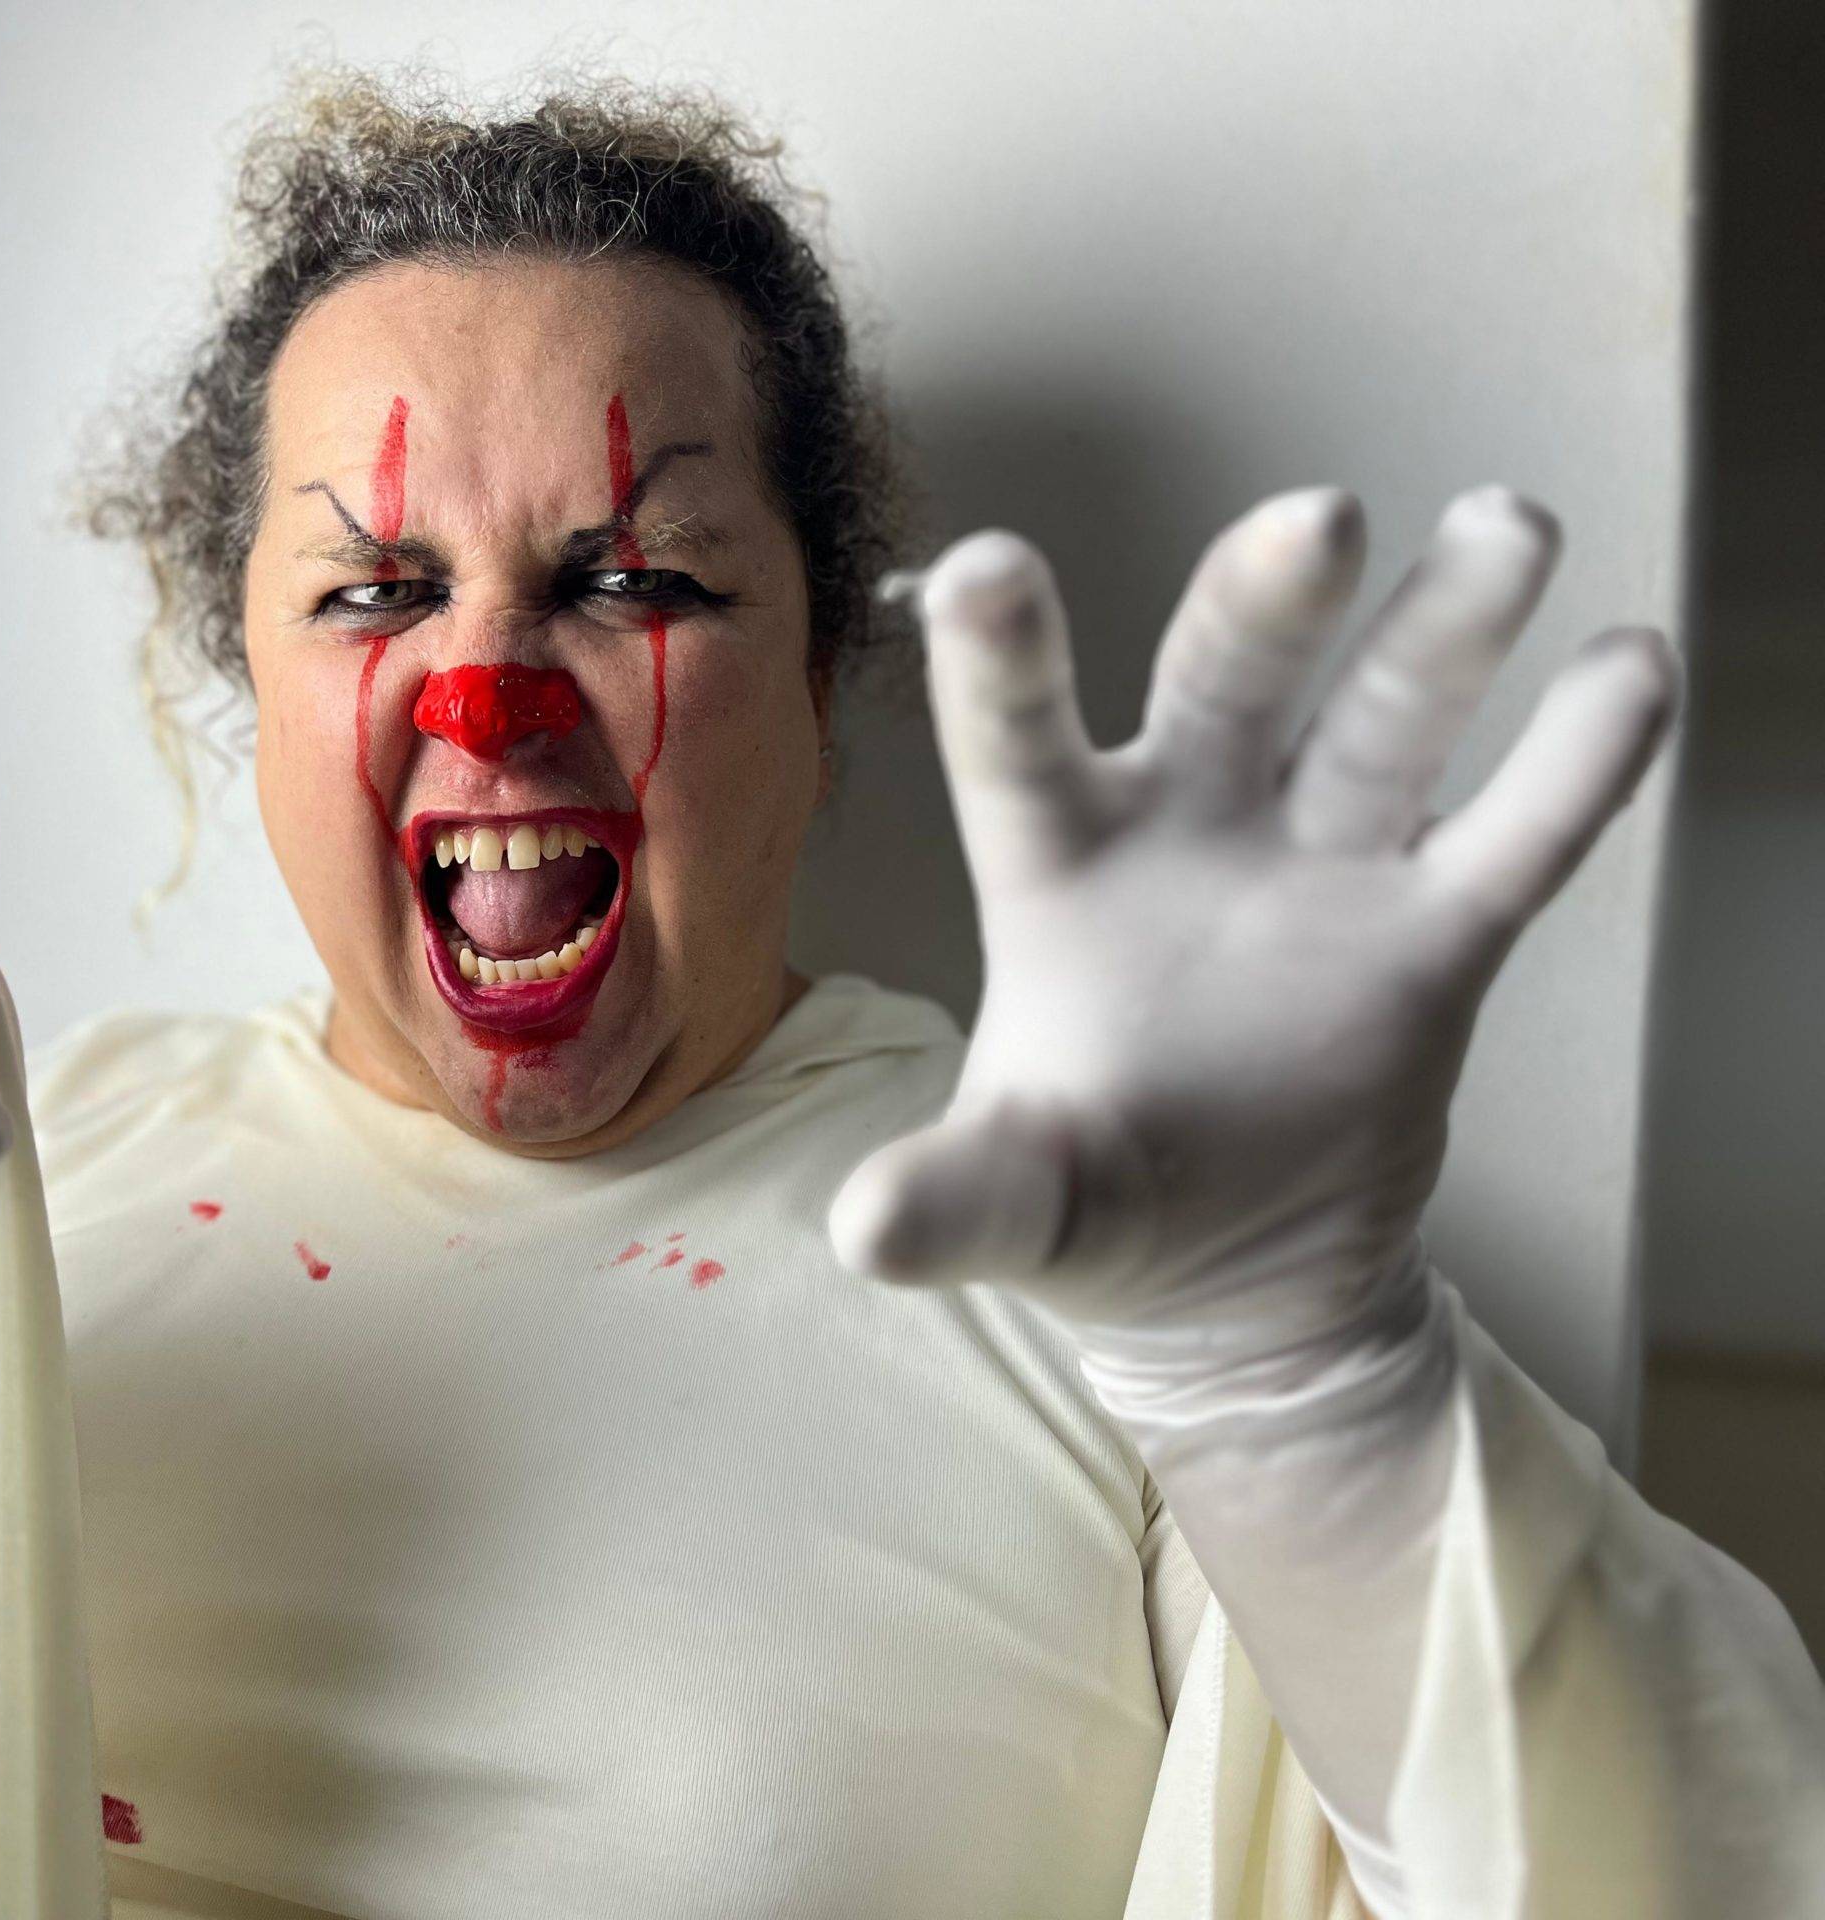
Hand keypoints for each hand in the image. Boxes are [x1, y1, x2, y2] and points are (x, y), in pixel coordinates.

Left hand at [830, 485, 1677, 1355]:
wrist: (1228, 1275)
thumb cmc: (1087, 1205)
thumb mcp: (1014, 1208)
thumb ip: (957, 1200)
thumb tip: (867, 1233)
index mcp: (1057, 874)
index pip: (1016, 749)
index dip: (1004, 663)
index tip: (984, 564)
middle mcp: (1188, 834)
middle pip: (1224, 689)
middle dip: (1264, 604)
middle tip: (1313, 520)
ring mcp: (1319, 872)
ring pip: (1385, 724)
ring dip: (1445, 629)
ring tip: (1509, 526)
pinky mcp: (1433, 937)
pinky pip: (1512, 839)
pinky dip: (1575, 762)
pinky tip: (1632, 666)